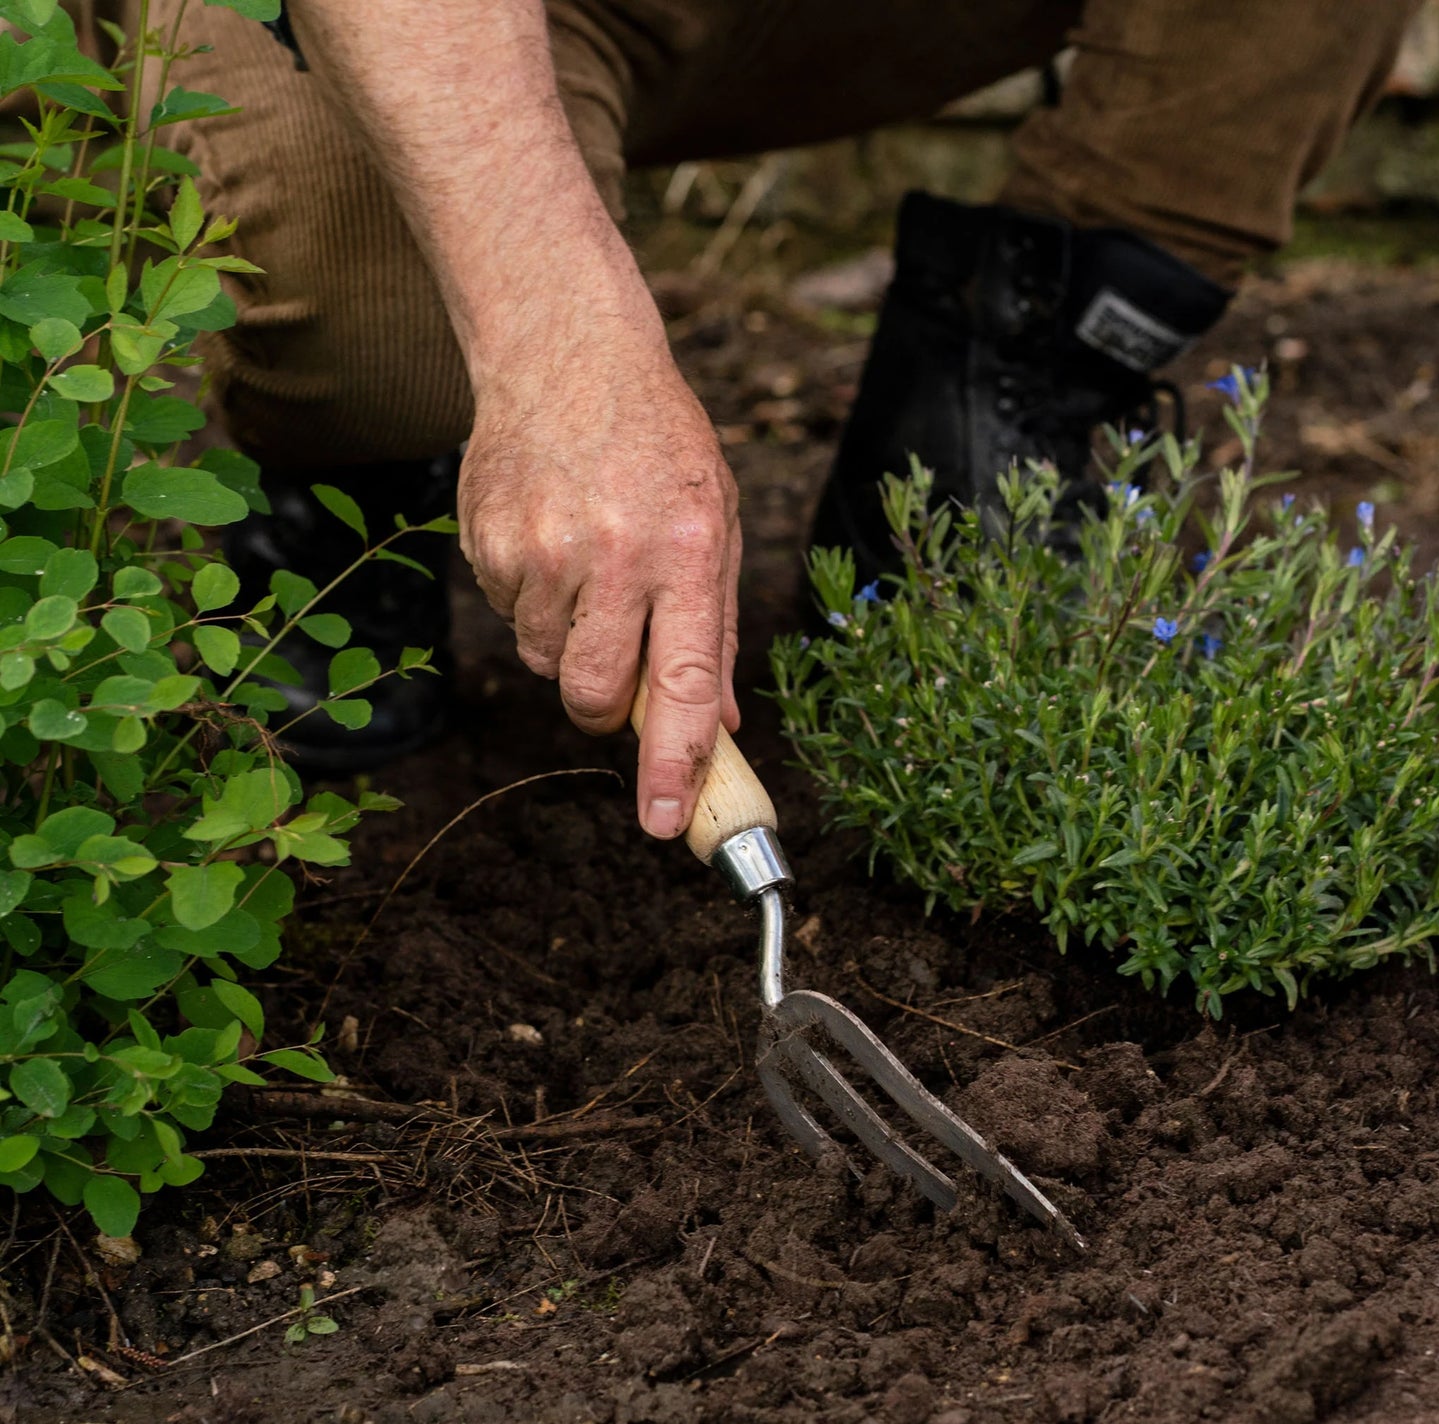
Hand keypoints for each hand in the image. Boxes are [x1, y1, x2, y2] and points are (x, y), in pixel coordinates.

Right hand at [459, 337, 741, 839]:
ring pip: (547, 661)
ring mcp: (540, 549)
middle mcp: (612, 553)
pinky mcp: (486, 542)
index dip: (674, 762)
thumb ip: (714, 627)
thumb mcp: (714, 521)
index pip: (681, 680)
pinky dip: (532, 599)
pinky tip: (550, 538)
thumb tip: (717, 726)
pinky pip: (509, 617)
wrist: (564, 351)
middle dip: (605, 706)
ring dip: (569, 640)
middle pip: (593, 696)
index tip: (666, 823)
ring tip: (586, 562)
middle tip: (618, 658)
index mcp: (683, 548)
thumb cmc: (656, 441)